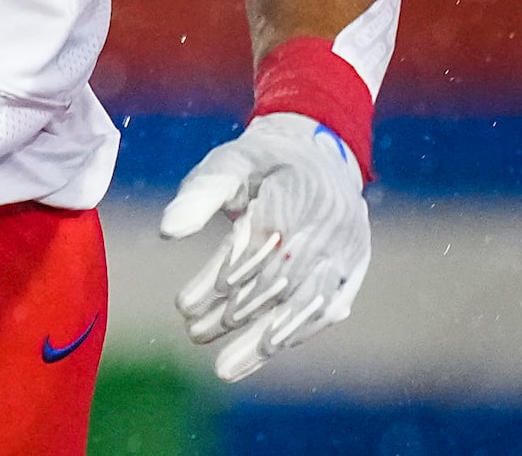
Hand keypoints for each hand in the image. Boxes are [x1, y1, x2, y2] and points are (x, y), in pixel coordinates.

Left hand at [158, 113, 370, 381]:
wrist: (319, 154)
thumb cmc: (262, 162)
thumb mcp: (227, 164)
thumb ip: (199, 195)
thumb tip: (167, 232)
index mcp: (298, 194)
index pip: (260, 247)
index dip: (224, 277)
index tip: (185, 304)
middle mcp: (330, 226)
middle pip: (281, 282)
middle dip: (236, 315)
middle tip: (194, 335)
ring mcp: (348, 249)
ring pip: (305, 304)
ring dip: (264, 340)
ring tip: (224, 367)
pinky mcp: (355, 268)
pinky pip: (327, 308)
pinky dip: (294, 333)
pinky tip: (261, 354)